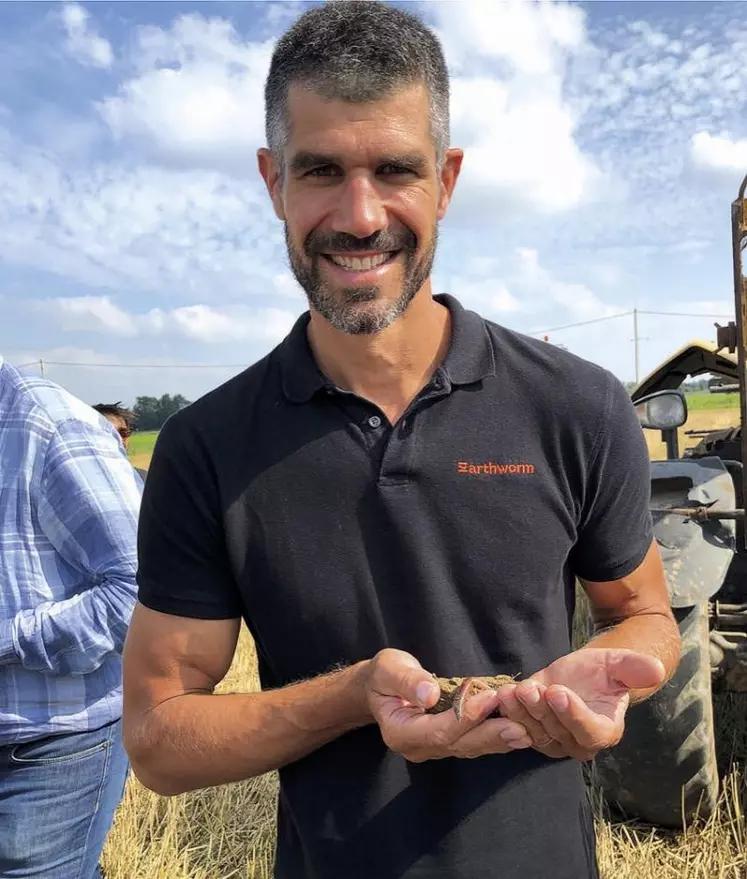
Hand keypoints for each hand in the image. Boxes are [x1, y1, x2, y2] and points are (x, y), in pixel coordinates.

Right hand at [364, 648, 531, 761]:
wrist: (379, 687)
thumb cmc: (384, 674)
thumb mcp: (388, 669)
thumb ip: (407, 680)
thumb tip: (429, 692)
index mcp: (400, 733)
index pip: (437, 730)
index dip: (465, 716)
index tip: (490, 698)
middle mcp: (418, 748)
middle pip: (458, 745)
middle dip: (490, 736)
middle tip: (521, 728)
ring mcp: (433, 749)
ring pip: (469, 748)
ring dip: (498, 740)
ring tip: (526, 732)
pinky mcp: (448, 743)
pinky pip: (473, 743)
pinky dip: (495, 737)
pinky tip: (518, 731)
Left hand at [494, 648, 665, 761]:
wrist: (580, 674)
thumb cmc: (602, 671)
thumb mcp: (618, 663)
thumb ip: (634, 668)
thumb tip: (656, 668)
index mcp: (606, 731)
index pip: (589, 732)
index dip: (572, 715)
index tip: (558, 692)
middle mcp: (578, 742)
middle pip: (557, 732)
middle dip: (541, 711)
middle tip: (529, 688)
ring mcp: (552, 740)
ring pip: (534, 732)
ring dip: (520, 713)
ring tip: (512, 691)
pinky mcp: (531, 731)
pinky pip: (517, 728)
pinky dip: (508, 714)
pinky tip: (501, 696)